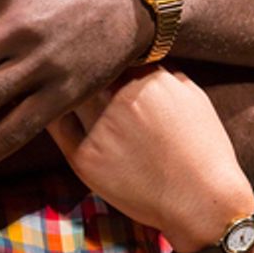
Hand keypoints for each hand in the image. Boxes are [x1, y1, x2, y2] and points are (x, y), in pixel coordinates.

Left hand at [48, 66, 253, 252]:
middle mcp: (120, 99)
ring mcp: (100, 129)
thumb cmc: (204, 150)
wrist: (201, 201)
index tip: (98, 51)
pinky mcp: (84, 158)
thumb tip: (142, 59)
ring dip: (63, 87)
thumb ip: (165, 73)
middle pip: (87, 71)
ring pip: (68, 95)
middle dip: (80, 65)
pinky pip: (57, 127)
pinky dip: (52, 114)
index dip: (104, 52)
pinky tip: (49, 108)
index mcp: (148, 80)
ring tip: (53, 81)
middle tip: (65, 60)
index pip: (113, 53)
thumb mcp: (194, 98)